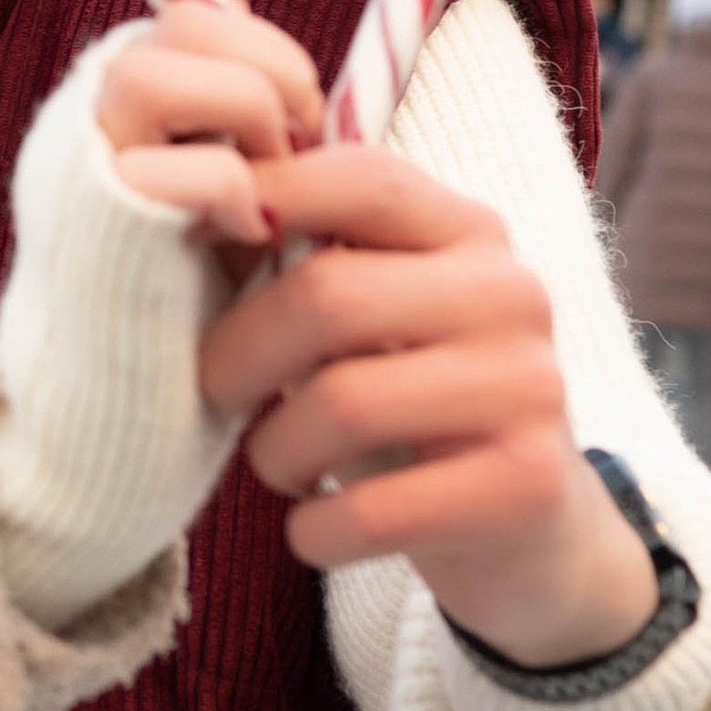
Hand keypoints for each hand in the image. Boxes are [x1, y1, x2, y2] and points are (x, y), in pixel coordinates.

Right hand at [96, 0, 325, 269]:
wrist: (132, 394)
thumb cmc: (186, 283)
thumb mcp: (220, 162)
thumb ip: (225, 77)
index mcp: (114, 98)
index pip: (194, 14)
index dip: (264, 47)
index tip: (298, 115)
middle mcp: (83, 117)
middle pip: (181, 25)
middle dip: (269, 71)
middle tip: (296, 143)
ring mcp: (80, 166)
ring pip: (160, 75)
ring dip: (245, 120)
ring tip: (267, 185)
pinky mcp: (99, 224)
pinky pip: (178, 167)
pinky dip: (232, 192)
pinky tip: (251, 234)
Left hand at [199, 148, 660, 668]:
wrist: (529, 531)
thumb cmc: (411, 406)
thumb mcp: (370, 319)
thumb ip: (301, 259)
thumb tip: (180, 202)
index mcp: (470, 231)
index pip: (359, 180)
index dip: (259, 204)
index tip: (186, 251)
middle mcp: (511, 294)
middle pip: (328, 296)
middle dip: (237, 356)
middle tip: (214, 395)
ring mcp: (529, 387)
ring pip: (343, 403)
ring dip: (275, 452)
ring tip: (277, 465)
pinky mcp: (526, 484)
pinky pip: (372, 510)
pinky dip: (313, 530)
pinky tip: (314, 528)